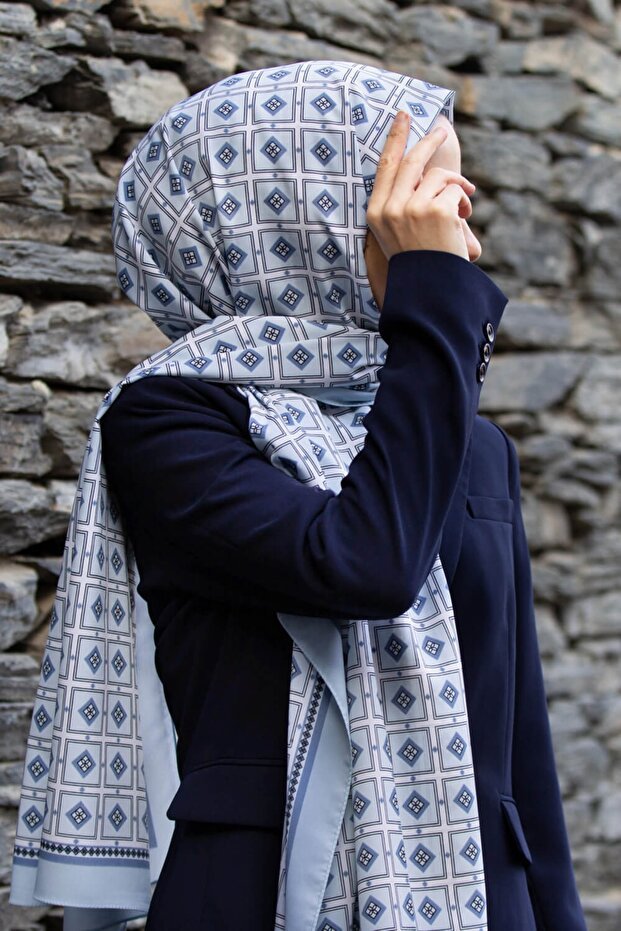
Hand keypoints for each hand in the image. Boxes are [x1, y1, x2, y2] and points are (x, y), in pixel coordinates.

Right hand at [364, 112, 477, 308]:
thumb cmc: (419, 264)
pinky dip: (464, 201)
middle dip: (430, 141)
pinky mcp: (437, 211)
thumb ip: (405, 202)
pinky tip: (462, 220)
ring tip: (463, 206)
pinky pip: (455, 191)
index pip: (386, 165)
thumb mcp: (400, 233)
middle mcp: (390, 209)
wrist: (430, 292)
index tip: (403, 115)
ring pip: (439, 176)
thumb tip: (423, 169)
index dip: (395, 138)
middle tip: (442, 129)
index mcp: (377, 213)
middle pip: (413, 160)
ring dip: (456, 186)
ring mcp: (412, 209)